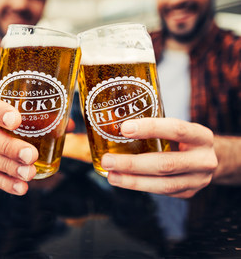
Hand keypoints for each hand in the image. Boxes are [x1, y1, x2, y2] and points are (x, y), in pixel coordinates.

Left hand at [101, 118, 217, 197]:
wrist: (207, 159)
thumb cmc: (184, 140)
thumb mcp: (178, 128)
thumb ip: (156, 126)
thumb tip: (115, 121)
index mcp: (201, 136)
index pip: (176, 129)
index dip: (150, 128)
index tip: (124, 128)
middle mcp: (203, 160)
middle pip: (166, 164)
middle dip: (133, 164)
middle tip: (108, 160)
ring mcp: (197, 181)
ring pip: (163, 185)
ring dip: (132, 181)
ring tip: (111, 175)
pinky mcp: (188, 193)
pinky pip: (161, 192)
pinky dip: (139, 186)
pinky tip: (122, 180)